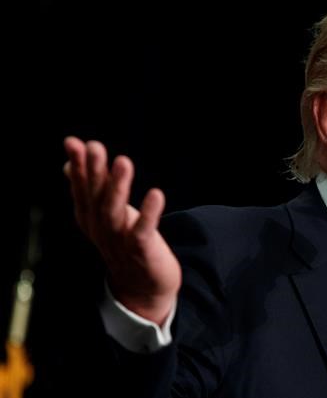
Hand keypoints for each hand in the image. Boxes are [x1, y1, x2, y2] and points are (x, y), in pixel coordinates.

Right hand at [63, 136, 180, 325]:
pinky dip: (149, 214)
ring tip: (123, 162)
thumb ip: (89, 188)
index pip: (82, 188)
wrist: (142, 287)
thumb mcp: (104, 214)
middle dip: (94, 172)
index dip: (78, 166)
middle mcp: (101, 228)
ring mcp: (120, 241)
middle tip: (95, 146)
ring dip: (118, 187)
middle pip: (96, 197)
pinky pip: (144, 232)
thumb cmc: (124, 243)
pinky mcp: (142, 251)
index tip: (74, 142)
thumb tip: (68, 164)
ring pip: (115, 213)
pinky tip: (156, 194)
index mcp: (90, 217)